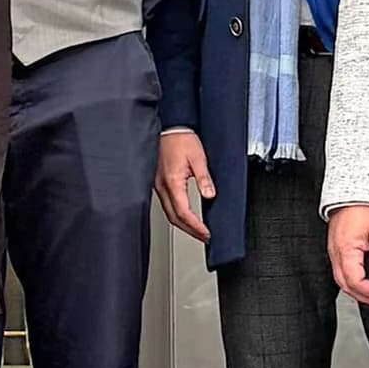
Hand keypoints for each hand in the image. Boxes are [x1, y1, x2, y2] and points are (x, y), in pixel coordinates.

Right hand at [154, 131, 213, 245]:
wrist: (170, 129)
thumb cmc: (181, 140)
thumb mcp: (198, 158)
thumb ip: (204, 178)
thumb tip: (210, 195)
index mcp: (172, 182)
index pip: (183, 212)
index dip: (195, 226)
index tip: (206, 233)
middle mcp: (162, 186)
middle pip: (174, 217)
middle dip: (190, 231)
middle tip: (204, 237)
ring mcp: (158, 186)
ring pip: (169, 213)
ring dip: (183, 225)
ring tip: (197, 231)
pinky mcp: (158, 183)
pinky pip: (167, 205)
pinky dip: (177, 215)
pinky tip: (184, 216)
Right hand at [327, 204, 368, 309]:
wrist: (354, 190)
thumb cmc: (366, 207)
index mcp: (346, 249)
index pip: (355, 281)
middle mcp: (336, 252)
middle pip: (345, 285)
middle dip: (365, 297)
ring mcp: (334, 251)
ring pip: (342, 280)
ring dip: (359, 291)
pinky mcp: (336, 248)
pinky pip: (341, 271)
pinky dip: (354, 281)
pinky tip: (366, 281)